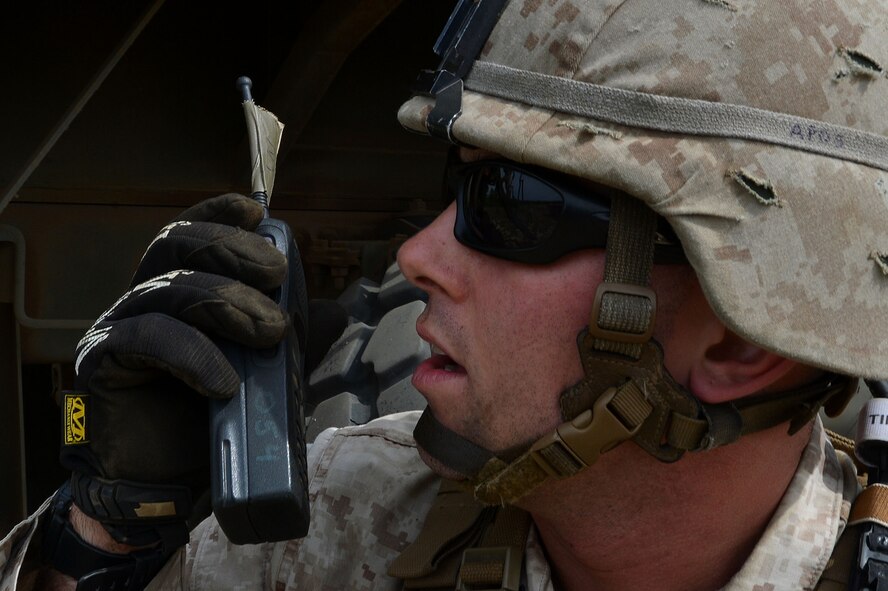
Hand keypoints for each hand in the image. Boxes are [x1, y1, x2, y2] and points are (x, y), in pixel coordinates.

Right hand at [60, 194, 288, 515]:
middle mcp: (146, 297)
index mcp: (181, 289)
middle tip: (277, 274)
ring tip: (271, 333)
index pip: (193, 235)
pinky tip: (224, 381)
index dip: (220, 215)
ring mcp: (121, 325)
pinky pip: (147, 339)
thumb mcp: (267, 370)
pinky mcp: (104, 362)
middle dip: (232, 250)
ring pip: (169, 289)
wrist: (170, 484)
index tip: (259, 213)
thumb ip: (294, 338)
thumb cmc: (213, 417)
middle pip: (176, 245)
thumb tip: (337, 310)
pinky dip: (192, 354)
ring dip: (227, 303)